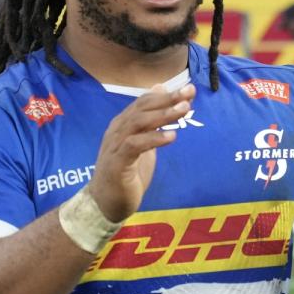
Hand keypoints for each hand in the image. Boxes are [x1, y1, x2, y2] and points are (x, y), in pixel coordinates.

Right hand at [88, 84, 195, 221]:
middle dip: (167, 99)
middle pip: (142, 108)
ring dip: (163, 115)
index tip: (189, 90)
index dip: (166, 94)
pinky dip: (153, 138)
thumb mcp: (143, 145)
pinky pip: (135, 145)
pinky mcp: (117, 163)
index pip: (144, 102)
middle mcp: (117, 130)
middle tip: (188, 94)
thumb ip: (152, 124)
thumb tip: (161, 99)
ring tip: (184, 111)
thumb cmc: (125, 174)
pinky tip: (171, 137)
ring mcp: (115, 145)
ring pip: (139, 122)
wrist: (105, 202)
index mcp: (123, 124)